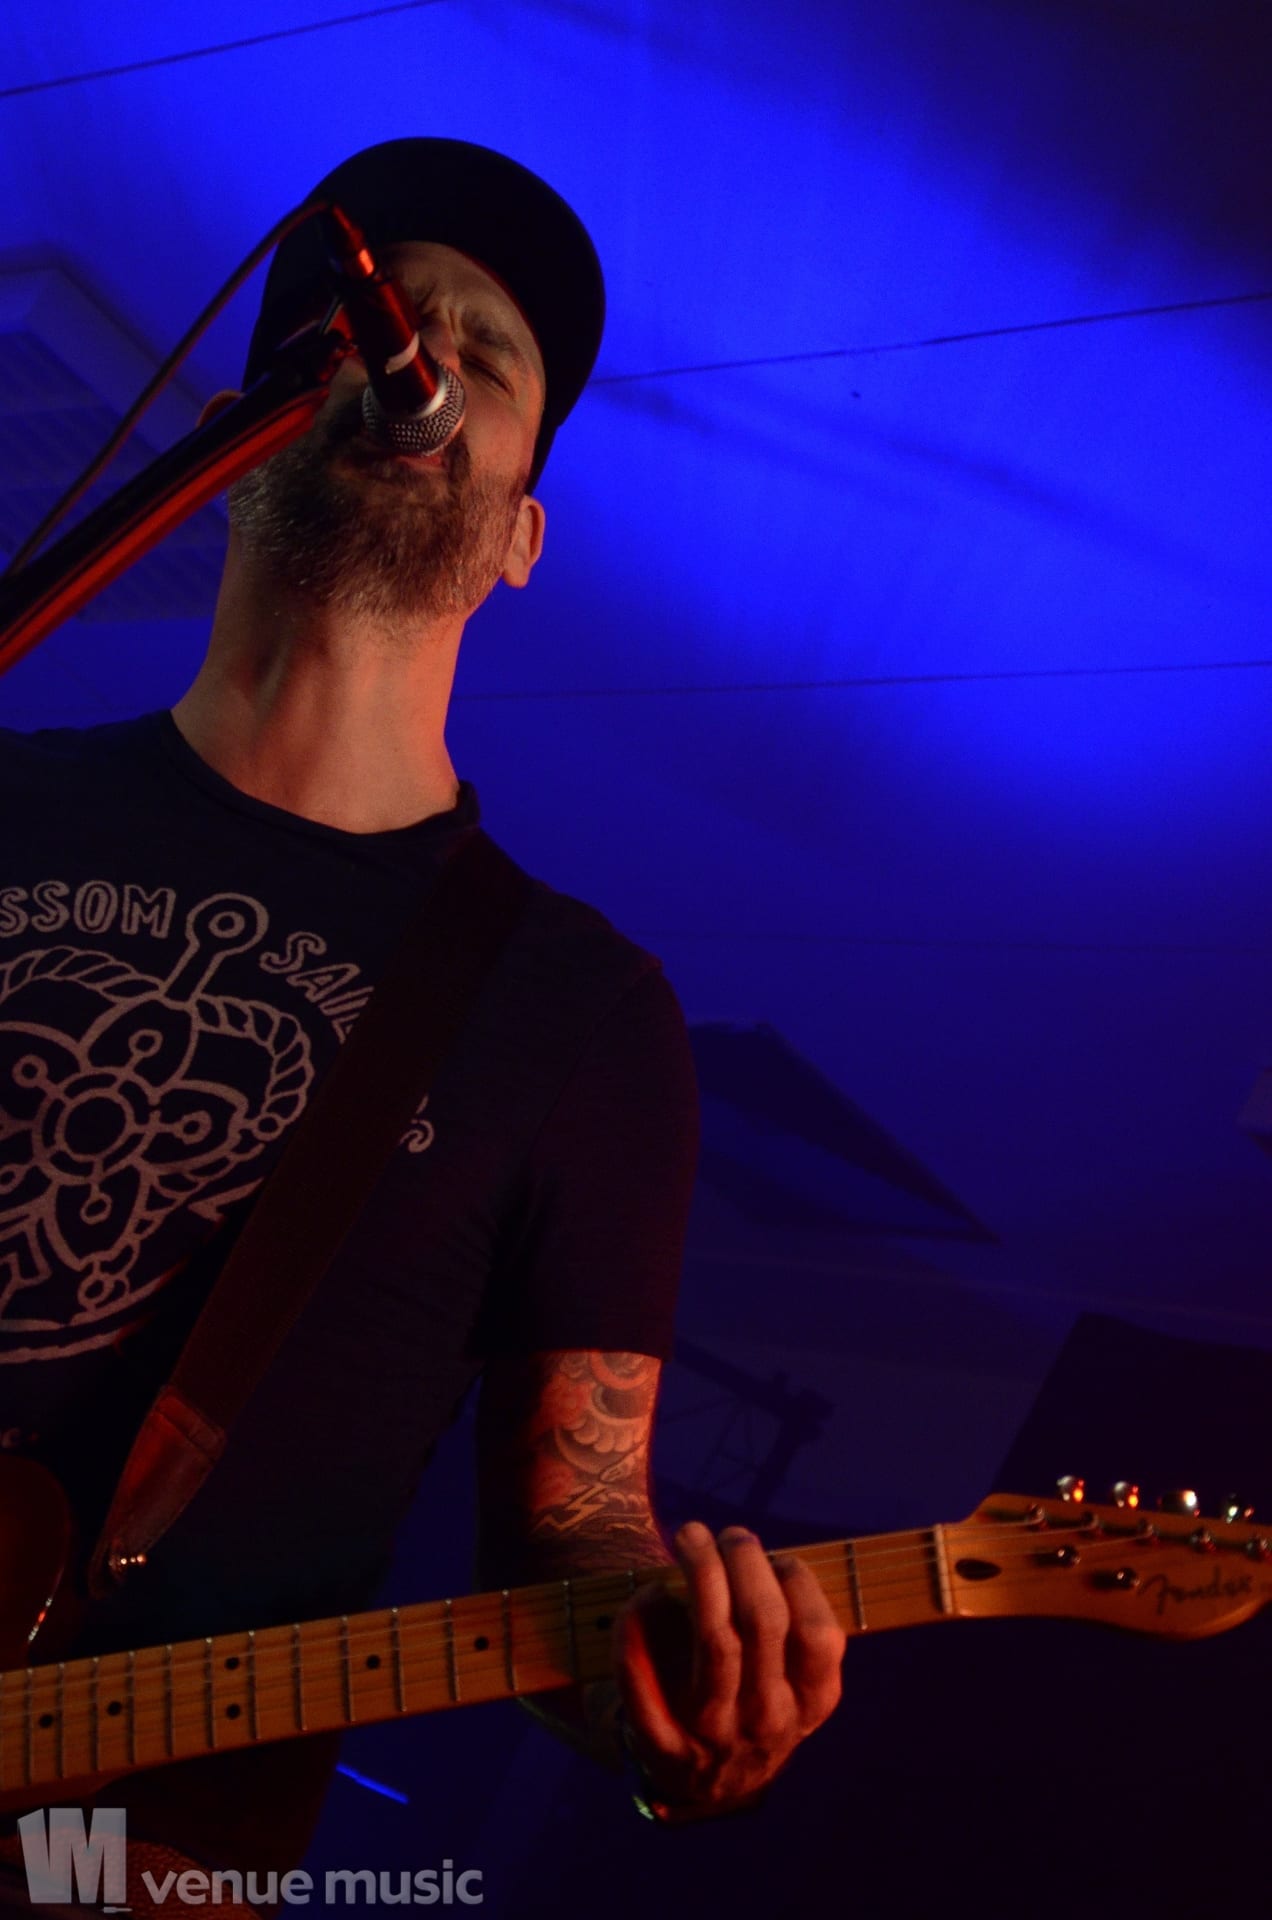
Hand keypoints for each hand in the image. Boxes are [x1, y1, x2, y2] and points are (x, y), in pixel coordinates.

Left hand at [613, 1521, 846, 1815]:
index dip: (796, 1580)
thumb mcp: (794, 1679)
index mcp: (810, 1702)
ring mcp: (715, 1738)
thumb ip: (790, 1626)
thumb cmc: (753, 1700)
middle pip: (764, 1622)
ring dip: (702, 1573)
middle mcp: (768, 1721)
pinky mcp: (663, 1746)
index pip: (817, 1635)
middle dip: (745, 1560)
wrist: (707, 1784)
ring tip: (691, 1536)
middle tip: (727, 1534)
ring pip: (714, 1640)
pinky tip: (644, 1595)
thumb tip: (758, 1556)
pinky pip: (644, 1680)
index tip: (774, 1556)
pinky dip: (638, 1629)